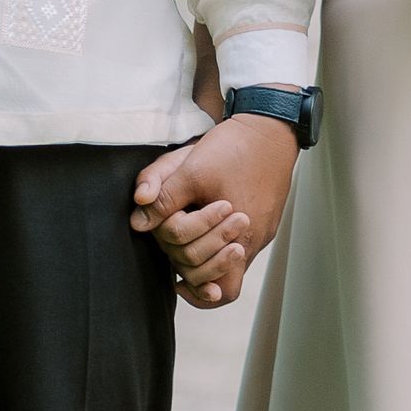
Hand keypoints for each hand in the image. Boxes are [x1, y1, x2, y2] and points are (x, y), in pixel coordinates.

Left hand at [132, 113, 298, 307]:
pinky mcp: (268, 221)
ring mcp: (264, 232)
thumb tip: (138, 220)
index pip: (215, 284)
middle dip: (195, 267)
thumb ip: (162, 195)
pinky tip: (207, 229)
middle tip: (177, 252)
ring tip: (189, 245)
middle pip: (223, 279)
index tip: (174, 276)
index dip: (190, 282)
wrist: (272, 126)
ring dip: (210, 258)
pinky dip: (223, 246)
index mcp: (237, 232)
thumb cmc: (234, 147)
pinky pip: (244, 247)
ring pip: (235, 265)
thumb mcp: (190, 168)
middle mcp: (254, 239)